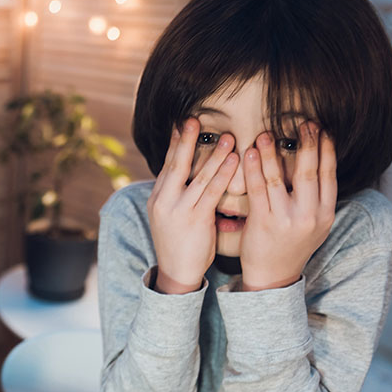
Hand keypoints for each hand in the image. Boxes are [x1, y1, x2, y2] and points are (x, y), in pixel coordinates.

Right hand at [147, 118, 239, 293]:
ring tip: (227, 137)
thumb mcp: (171, 217)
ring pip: (198, 175)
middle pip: (176, 164)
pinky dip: (223, 173)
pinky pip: (211, 191)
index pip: (167, 165)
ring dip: (214, 154)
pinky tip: (233, 160)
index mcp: (157, 198)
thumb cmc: (179, 245)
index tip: (182, 125)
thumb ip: (179, 196)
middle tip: (194, 119)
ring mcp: (178, 209)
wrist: (176, 272)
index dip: (176, 144)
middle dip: (186, 140)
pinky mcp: (194, 219)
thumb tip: (192, 178)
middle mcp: (164, 200)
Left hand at [239, 123, 336, 290]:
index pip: (329, 175)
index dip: (326, 150)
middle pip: (309, 172)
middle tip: (304, 123)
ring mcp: (285, 219)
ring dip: (272, 153)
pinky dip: (253, 169)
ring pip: (279, 178)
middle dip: (307, 144)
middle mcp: (309, 216)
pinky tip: (249, 153)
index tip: (322, 129)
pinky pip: (257, 190)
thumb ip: (318, 198)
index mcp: (325, 214)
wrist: (273, 276)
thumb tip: (320, 162)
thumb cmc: (291, 244)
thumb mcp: (315, 224)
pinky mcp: (263, 223)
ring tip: (267, 134)